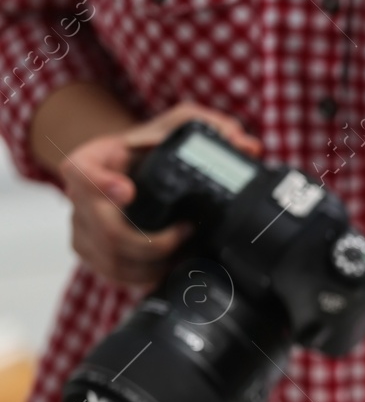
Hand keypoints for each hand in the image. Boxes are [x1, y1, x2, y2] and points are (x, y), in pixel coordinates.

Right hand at [56, 102, 259, 288]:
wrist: (134, 165)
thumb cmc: (154, 145)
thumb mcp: (180, 124)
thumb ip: (213, 127)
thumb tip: (247, 147)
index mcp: (91, 161)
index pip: (81, 173)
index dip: (100, 184)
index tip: (128, 190)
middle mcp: (80, 197)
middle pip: (106, 232)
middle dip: (154, 243)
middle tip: (186, 233)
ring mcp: (82, 227)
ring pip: (112, 261)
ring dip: (154, 265)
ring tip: (185, 254)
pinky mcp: (91, 251)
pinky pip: (113, 275)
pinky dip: (144, 277)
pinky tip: (169, 269)